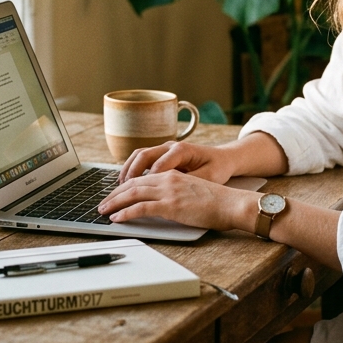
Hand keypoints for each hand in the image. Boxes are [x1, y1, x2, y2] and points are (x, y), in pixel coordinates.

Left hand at [98, 169, 257, 231]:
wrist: (231, 204)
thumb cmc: (216, 202)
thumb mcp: (191, 191)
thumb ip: (174, 193)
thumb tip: (160, 204)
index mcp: (172, 174)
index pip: (141, 179)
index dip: (124, 187)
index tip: (114, 196)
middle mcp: (167, 179)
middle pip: (132, 184)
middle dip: (114, 195)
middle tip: (102, 204)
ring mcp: (168, 191)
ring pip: (132, 194)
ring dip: (114, 203)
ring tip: (103, 211)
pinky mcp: (170, 206)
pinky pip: (141, 208)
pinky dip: (125, 213)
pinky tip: (117, 219)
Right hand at [119, 140, 237, 183]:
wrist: (223, 158)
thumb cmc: (217, 168)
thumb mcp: (208, 178)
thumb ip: (189, 183)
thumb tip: (171, 193)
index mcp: (182, 150)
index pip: (159, 165)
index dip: (147, 181)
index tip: (138, 196)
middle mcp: (170, 146)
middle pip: (143, 156)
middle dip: (130, 174)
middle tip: (120, 192)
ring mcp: (165, 148)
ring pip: (139, 154)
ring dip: (128, 170)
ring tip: (119, 187)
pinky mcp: (162, 153)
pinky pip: (142, 158)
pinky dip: (132, 168)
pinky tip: (126, 182)